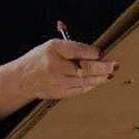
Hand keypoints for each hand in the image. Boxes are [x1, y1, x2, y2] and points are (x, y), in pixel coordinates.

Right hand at [0, 38, 115, 110]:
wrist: (23, 79)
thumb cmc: (41, 58)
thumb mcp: (52, 45)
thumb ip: (72, 45)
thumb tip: (95, 49)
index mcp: (53, 49)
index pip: (78, 50)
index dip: (93, 52)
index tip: (101, 52)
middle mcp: (55, 66)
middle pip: (85, 67)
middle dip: (103, 67)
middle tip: (115, 65)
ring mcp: (57, 81)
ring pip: (85, 80)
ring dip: (101, 77)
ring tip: (111, 73)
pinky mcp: (60, 93)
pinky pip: (80, 90)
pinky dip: (91, 85)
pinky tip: (99, 81)